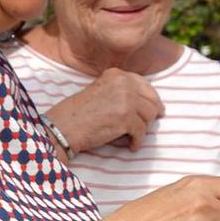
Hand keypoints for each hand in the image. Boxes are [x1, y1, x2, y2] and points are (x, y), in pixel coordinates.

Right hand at [47, 69, 163, 154]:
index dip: (152, 99)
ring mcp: (126, 100)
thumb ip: (120, 91)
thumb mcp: (100, 91)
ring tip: (134, 136)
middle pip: (151, 100)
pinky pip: (141, 132)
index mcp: (117, 74)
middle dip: (151, 115)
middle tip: (150, 124)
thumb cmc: (78, 114)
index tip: (155, 108)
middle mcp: (123, 83)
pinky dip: (137, 141)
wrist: (64, 127)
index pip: (145, 85)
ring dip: (143, 129)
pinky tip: (131, 146)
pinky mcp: (126, 118)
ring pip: (149, 116)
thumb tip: (144, 104)